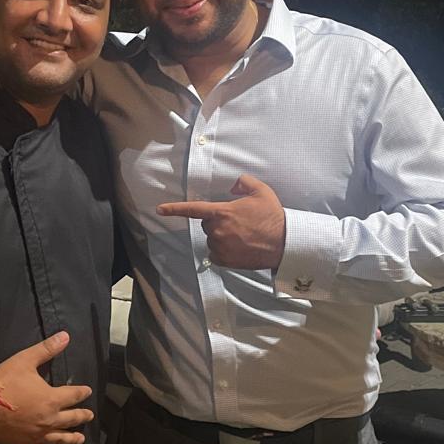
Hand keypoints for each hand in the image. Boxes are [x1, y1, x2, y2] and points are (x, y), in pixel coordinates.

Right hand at [0, 331, 92, 443]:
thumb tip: (66, 336)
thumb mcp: (26, 360)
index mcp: (52, 399)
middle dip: (82, 416)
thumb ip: (47, 349)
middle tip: (89, 416)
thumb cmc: (4, 380)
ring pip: (60, 438)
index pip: (73, 395)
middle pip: (71, 419)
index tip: (87, 391)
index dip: (82, 393)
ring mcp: (38, 435)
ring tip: (81, 439)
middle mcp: (49, 419)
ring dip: (72, 438)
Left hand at [157, 173, 286, 268]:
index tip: (160, 209)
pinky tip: (239, 248)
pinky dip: (224, 252)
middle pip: (207, 225)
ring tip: (243, 236)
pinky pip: (216, 255)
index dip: (174, 209)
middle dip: (218, 223)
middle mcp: (218, 230)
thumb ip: (243, 182)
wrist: (284, 243)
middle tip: (239, 223)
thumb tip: (234, 185)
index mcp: (222, 212)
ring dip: (222, 238)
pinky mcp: (226, 261)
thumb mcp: (261, 191)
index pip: (193, 209)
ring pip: (213, 240)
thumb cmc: (272, 216)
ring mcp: (221, 247)